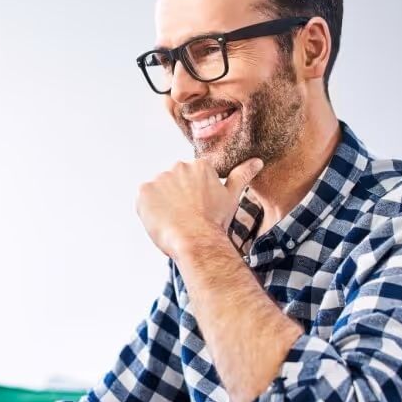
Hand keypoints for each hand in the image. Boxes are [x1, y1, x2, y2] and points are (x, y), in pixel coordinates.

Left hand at [136, 158, 263, 258]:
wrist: (195, 240)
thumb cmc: (214, 222)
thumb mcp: (231, 197)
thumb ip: (241, 176)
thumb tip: (257, 161)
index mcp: (200, 166)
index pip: (192, 177)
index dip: (194, 195)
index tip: (197, 208)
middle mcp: (178, 166)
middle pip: (174, 181)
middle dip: (178, 196)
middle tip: (186, 216)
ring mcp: (160, 178)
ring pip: (159, 191)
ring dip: (163, 203)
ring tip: (175, 220)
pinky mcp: (144, 191)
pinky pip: (145, 200)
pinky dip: (150, 210)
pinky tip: (162, 221)